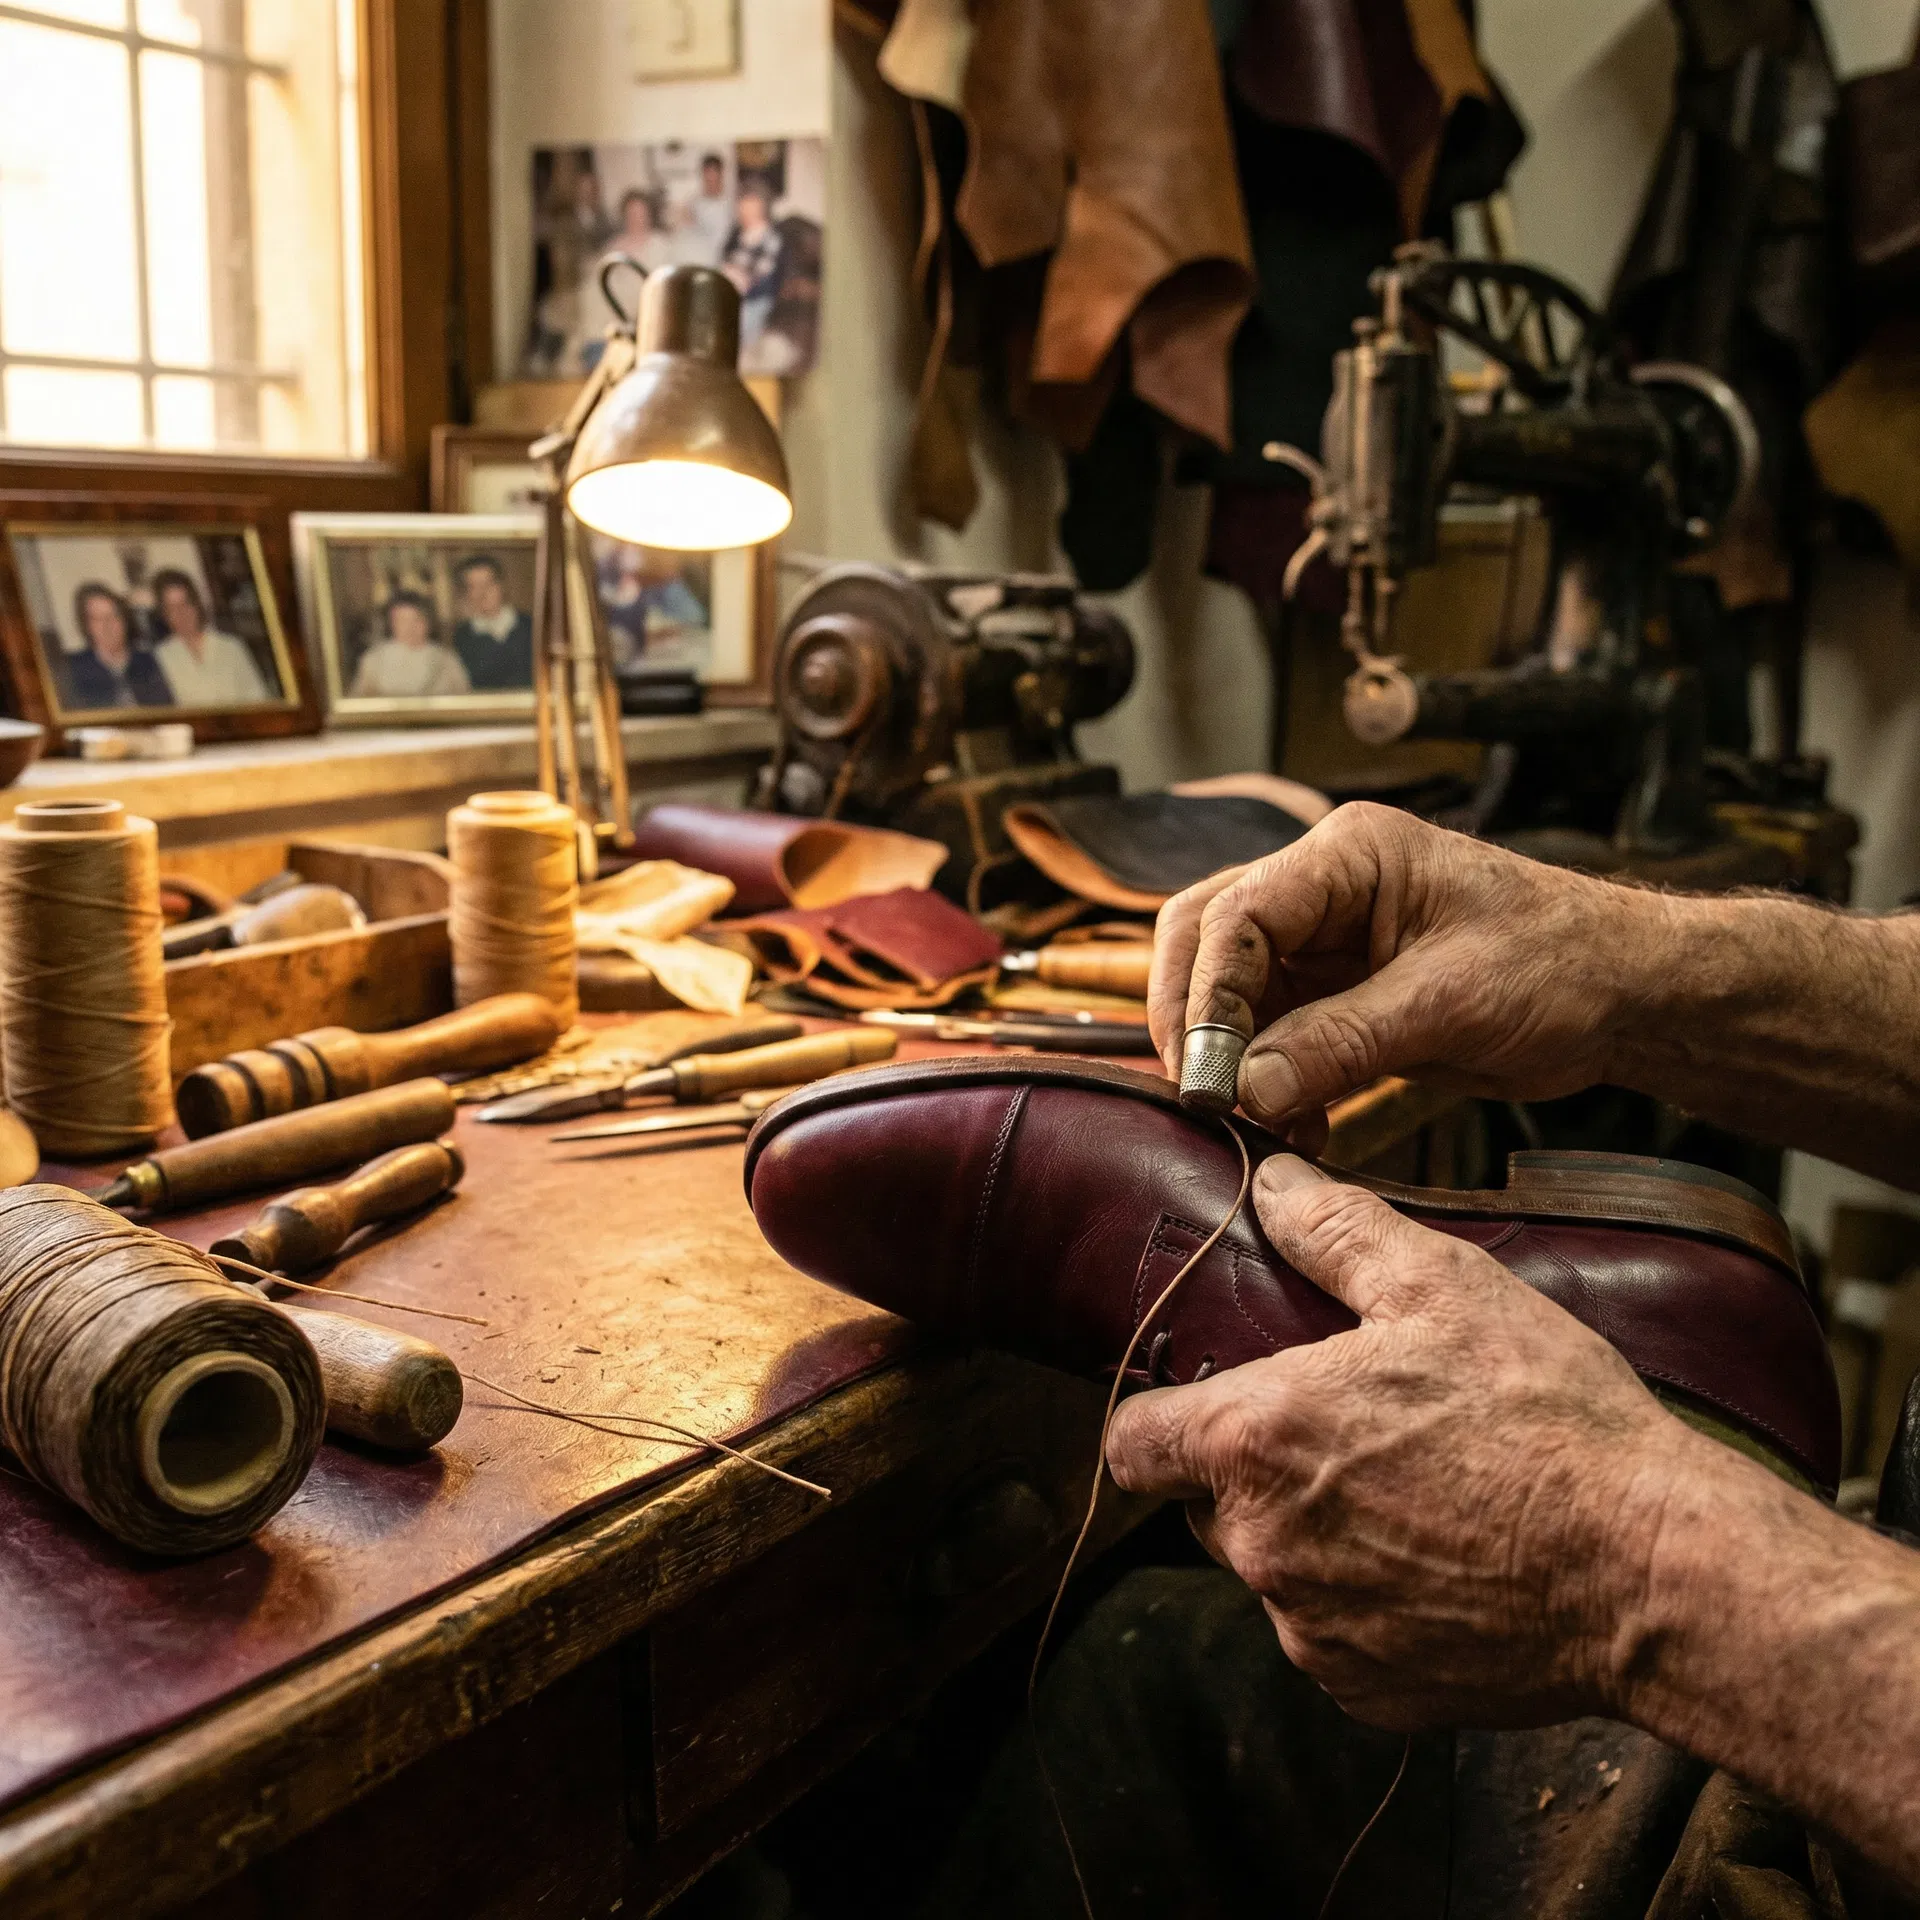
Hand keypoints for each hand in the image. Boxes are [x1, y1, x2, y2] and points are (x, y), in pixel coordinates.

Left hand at [1104, 1156, 1699, 1729]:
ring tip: (1409, 1494)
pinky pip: (1332, 1635)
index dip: (1157, 1416)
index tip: (1202, 1400)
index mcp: (1255, 1443)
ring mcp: (1311, 1630)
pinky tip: (1442, 1561)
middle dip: (1253, 1470)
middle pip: (1205, 1504)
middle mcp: (1260, 1548)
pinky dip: (1366, 1603)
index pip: (1132, 1441)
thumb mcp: (1442, 1286)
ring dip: (1313, 1536)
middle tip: (1344, 1432)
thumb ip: (1335, 1229)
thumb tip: (1271, 1183)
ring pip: (1273, 1570)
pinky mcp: (1367, 1692)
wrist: (1652, 1570)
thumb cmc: (1546, 1418)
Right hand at [1148, 803, 1665, 1132]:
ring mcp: (1326, 942)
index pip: (1237, 914)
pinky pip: (1272, 1035)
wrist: (1627, 995)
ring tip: (1252, 1122)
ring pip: (1230, 992)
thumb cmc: (1561, 966)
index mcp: (1348, 856)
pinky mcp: (1338, 995)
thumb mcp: (1449, 1003)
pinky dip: (1269, 1083)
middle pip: (1207, 939)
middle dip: (1195, 1019)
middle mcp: (1323, 889)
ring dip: (1231, 1060)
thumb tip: (1247, 1088)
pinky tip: (1295, 1126)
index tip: (1208, 1074)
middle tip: (1200, 1095)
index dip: (1208, 994)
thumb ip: (1340, 1041)